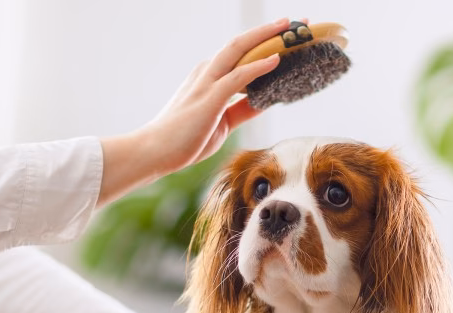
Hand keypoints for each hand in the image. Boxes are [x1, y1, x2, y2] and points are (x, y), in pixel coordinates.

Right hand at [98, 19, 289, 204]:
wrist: (154, 152)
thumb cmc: (184, 139)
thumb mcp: (222, 123)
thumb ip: (242, 109)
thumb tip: (265, 102)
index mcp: (209, 77)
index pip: (242, 54)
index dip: (266, 42)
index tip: (289, 35)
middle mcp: (208, 73)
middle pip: (243, 43)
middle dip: (271, 31)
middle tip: (298, 21)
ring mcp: (207, 83)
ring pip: (240, 51)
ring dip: (268, 39)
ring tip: (293, 30)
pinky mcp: (209, 98)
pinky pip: (238, 77)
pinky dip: (258, 66)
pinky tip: (276, 59)